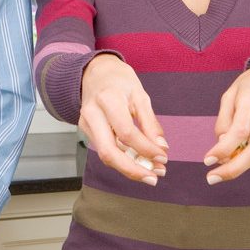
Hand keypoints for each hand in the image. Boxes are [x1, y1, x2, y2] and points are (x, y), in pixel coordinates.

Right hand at [79, 54, 167, 183]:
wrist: (95, 72)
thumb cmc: (119, 81)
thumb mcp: (140, 95)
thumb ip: (150, 123)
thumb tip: (161, 148)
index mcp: (108, 99)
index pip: (126, 133)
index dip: (146, 149)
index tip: (163, 157)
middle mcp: (92, 114)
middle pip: (109, 152)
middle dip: (132, 170)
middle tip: (153, 178)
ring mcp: (86, 124)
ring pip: (105, 156)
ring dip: (128, 168)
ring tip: (149, 173)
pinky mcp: (86, 131)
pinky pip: (105, 150)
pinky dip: (122, 159)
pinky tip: (138, 162)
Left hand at [203, 60, 249, 183]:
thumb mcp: (231, 94)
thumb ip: (224, 120)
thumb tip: (221, 144)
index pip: (239, 131)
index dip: (223, 149)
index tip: (208, 160)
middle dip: (233, 169)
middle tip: (213, 177)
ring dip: (241, 167)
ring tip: (224, 166)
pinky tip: (239, 157)